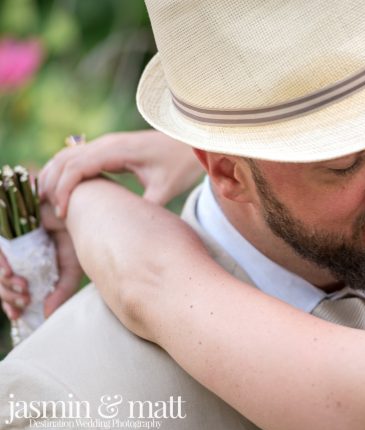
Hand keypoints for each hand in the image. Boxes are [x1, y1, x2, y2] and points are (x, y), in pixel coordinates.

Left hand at [0, 203, 81, 319]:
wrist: (78, 211)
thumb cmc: (78, 238)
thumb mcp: (71, 270)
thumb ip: (61, 292)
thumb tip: (47, 315)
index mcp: (31, 268)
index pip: (12, 290)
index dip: (10, 304)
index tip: (17, 315)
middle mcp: (18, 257)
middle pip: (2, 284)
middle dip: (8, 297)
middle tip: (24, 300)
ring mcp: (12, 245)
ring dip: (4, 285)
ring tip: (22, 287)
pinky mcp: (8, 232)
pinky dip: (2, 266)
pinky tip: (11, 273)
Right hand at [39, 130, 202, 217]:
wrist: (191, 142)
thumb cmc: (181, 165)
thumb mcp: (166, 189)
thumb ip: (146, 206)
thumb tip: (131, 229)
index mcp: (118, 151)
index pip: (77, 167)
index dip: (65, 190)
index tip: (63, 215)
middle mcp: (108, 143)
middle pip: (65, 160)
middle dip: (53, 185)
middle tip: (50, 213)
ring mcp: (107, 144)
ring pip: (67, 155)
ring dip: (55, 176)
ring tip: (50, 204)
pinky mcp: (110, 149)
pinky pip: (79, 156)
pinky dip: (65, 171)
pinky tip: (64, 191)